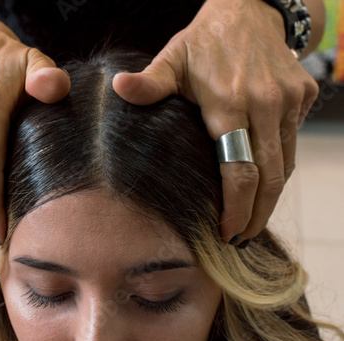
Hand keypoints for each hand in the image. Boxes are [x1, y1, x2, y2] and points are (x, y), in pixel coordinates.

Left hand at [113, 0, 318, 243]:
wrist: (251, 9)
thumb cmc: (206, 41)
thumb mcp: (174, 58)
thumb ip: (150, 82)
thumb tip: (118, 88)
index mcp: (231, 102)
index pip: (239, 169)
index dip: (237, 207)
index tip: (228, 232)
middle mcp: (266, 104)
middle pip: (270, 176)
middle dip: (258, 214)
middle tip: (243, 237)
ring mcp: (290, 101)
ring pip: (286, 163)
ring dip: (272, 196)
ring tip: (253, 219)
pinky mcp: (304, 96)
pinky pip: (293, 143)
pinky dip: (281, 168)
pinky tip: (265, 183)